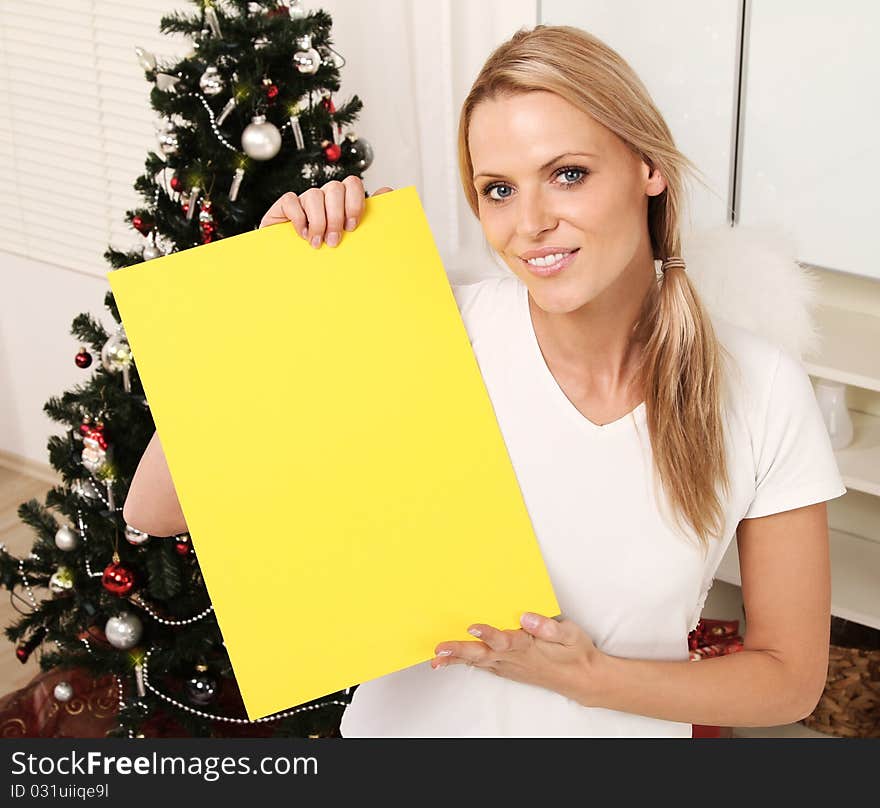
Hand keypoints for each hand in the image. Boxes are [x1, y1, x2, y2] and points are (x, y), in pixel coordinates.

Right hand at [259, 177, 393, 247]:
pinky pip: (291, 200)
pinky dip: (298, 218)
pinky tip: (302, 234)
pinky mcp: (284, 206)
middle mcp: (324, 198)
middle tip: (334, 241)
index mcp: (342, 202)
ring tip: (317, 243)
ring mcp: (304, 201)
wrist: (294, 270)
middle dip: (336, 216)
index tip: (352, 226)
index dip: (354, 202)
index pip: (352, 185)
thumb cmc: (327, 254)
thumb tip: (387, 191)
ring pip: (314, 195)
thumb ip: (369, 220)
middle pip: (335, 189)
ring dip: (318, 221)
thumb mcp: (352, 241)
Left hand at [431, 612, 601, 703]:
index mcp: (528, 647)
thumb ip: (549, 626)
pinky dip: (466, 663)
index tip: (472, 626)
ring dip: (456, 660)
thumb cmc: (574, 652)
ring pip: (479, 662)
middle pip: (483, 655)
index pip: (504, 640)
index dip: (488, 633)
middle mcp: (514, 659)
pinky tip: (452, 660)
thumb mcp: (570, 635)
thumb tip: (526, 616)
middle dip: (459, 651)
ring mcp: (510, 667)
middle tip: (439, 649)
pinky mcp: (508, 669)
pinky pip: (483, 666)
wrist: (581, 678)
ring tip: (436, 659)